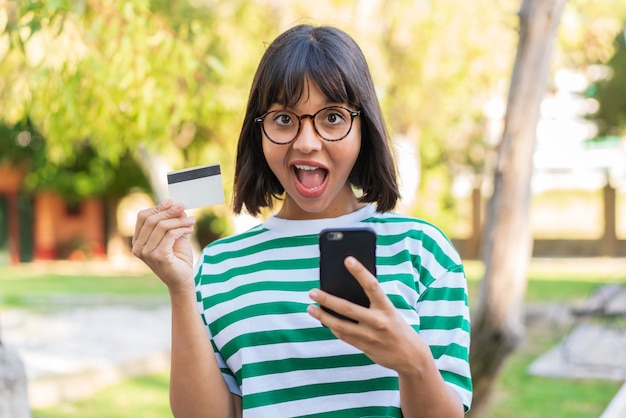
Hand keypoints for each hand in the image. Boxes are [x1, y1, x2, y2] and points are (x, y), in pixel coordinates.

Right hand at [132, 200, 196, 292]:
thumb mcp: (175, 236)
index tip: (171, 202)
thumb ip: (174, 222)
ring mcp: (146, 253)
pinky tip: (190, 229)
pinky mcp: (158, 256)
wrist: (182, 280)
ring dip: (179, 221)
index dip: (157, 208)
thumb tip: (177, 206)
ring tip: (191, 221)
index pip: (142, 217)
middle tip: (183, 207)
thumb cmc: (177, 259)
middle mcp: (138, 247)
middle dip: (169, 211)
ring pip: (162, 226)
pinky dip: (182, 229)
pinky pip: (170, 235)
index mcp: (138, 241)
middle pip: (152, 220)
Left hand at [307, 256, 428, 374]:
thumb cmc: (398, 328)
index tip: (347, 260)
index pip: (372, 285)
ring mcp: (370, 336)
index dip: (360, 272)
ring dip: (323, 316)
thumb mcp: (390, 312)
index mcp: (387, 308)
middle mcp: (378, 322)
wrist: (412, 357)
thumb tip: (347, 292)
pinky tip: (325, 321)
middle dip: (327, 299)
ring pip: (340, 325)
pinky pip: (343, 336)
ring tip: (310, 308)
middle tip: (312, 292)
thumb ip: (373, 304)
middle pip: (347, 308)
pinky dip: (332, 327)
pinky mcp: (364, 347)